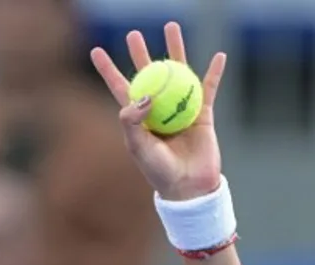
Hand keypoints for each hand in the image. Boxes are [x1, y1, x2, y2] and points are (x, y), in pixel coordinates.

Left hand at [90, 22, 225, 200]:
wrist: (188, 187)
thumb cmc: (158, 171)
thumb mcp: (139, 148)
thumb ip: (132, 121)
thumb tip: (143, 93)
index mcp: (137, 117)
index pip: (120, 87)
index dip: (108, 69)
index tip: (96, 50)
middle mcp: (157, 109)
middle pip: (148, 74)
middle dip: (140, 53)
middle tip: (134, 34)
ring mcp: (179, 109)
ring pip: (177, 72)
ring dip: (175, 49)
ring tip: (171, 27)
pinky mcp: (202, 114)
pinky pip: (208, 89)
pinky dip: (213, 73)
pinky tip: (219, 57)